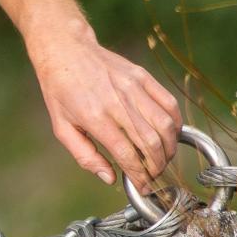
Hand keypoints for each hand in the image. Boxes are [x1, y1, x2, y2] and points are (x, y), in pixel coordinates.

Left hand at [30, 31, 181, 188]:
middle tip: (154, 174)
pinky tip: (169, 135)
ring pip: (165, 125)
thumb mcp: (61, 126)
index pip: (127, 154)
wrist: (65, 50)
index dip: (139, 176)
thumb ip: (85, 155)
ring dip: (169, 148)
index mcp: (94, 117)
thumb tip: (109, 177)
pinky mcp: (142, 76)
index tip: (144, 187)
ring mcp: (132, 87)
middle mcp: (116, 102)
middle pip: (150, 143)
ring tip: (162, 158)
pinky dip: (175, 124)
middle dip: (157, 166)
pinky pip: (169, 103)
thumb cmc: (60, 90)